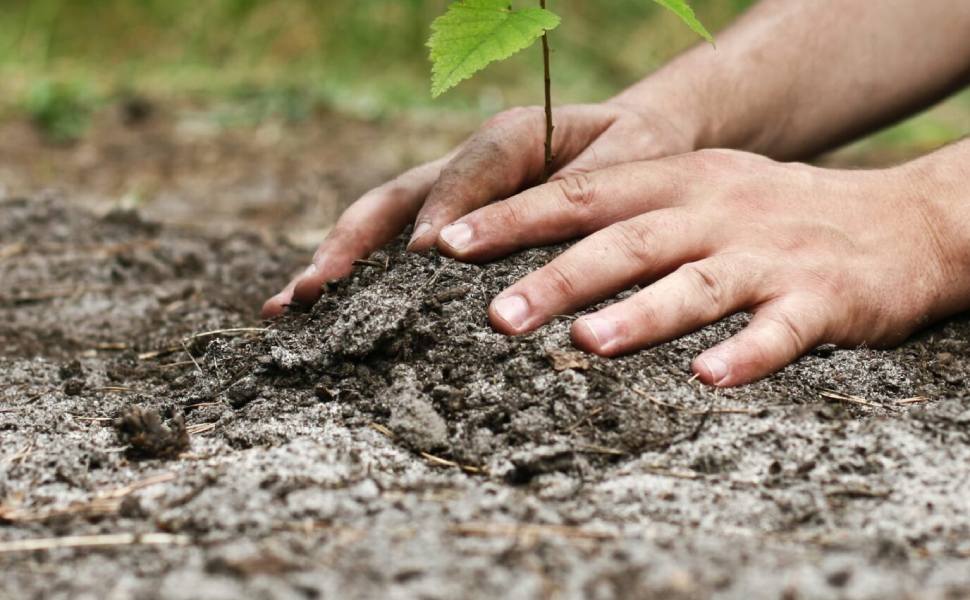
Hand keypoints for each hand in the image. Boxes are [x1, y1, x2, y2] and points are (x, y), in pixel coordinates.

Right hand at [262, 101, 696, 316]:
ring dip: (336, 262)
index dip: (442, 213)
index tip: (422, 258)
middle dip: (351, 245)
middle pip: (396, 199)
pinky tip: (322, 308)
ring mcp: (451, 193)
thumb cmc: (636, 151)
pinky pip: (396, 242)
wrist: (636, 138)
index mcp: (512, 137)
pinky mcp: (449, 219)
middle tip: (312, 291)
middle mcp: (468, 164)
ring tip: (288, 306)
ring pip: (382, 222)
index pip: (466, 174)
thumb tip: (521, 236)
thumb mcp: (629, 159)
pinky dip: (359, 274)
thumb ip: (583, 189)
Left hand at [434, 149, 967, 385]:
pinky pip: (781, 330)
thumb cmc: (774, 215)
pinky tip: (710, 379)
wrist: (904, 221)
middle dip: (559, 277)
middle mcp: (717, 212)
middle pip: (628, 241)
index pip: (583, 194)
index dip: (514, 218)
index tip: (449, 244)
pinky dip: (746, 353)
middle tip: (496, 316)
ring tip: (588, 345)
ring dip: (642, 314)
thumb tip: (530, 254)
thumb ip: (627, 215)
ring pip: (697, 284)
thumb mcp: (701, 192)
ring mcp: (770, 255)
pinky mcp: (823, 300)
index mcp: (679, 183)